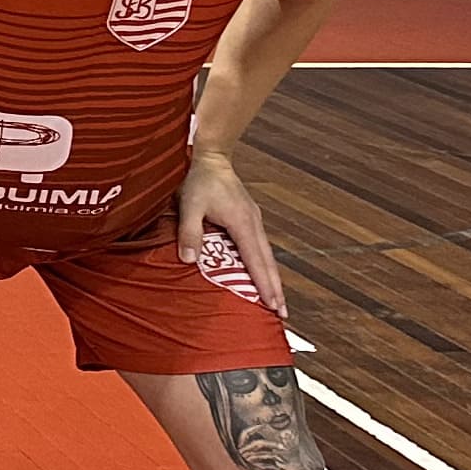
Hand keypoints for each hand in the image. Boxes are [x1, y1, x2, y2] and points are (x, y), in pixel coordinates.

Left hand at [174, 146, 287, 319]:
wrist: (209, 156)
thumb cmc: (198, 179)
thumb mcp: (189, 204)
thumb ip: (189, 232)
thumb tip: (188, 260)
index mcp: (242, 223)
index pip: (255, 261)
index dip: (263, 284)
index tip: (273, 305)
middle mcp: (253, 224)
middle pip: (268, 262)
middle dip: (275, 288)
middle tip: (282, 313)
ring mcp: (253, 220)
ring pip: (266, 256)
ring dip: (271, 278)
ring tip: (276, 301)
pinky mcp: (248, 218)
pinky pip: (259, 247)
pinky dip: (264, 265)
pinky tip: (261, 275)